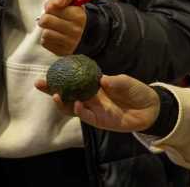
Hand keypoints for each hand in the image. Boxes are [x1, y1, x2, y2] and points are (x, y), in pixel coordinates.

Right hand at [34, 74, 159, 132]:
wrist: (149, 107)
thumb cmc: (136, 91)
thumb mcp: (126, 82)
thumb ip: (114, 81)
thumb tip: (102, 80)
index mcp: (93, 85)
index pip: (73, 80)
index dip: (60, 76)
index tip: (47, 69)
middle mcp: (90, 97)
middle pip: (67, 94)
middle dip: (52, 89)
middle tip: (39, 83)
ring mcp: (93, 109)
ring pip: (72, 107)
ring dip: (63, 102)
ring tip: (57, 96)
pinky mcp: (99, 120)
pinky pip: (86, 116)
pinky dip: (80, 111)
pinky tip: (77, 104)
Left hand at [37, 0, 86, 55]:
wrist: (83, 33)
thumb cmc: (74, 13)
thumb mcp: (73, 0)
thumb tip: (53, 4)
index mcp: (78, 16)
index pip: (51, 9)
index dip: (50, 7)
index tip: (56, 8)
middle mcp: (75, 31)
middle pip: (45, 21)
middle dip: (45, 18)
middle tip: (51, 18)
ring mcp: (69, 43)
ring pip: (45, 33)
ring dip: (46, 29)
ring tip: (54, 28)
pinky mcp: (62, 52)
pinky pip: (45, 43)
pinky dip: (47, 39)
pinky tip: (55, 36)